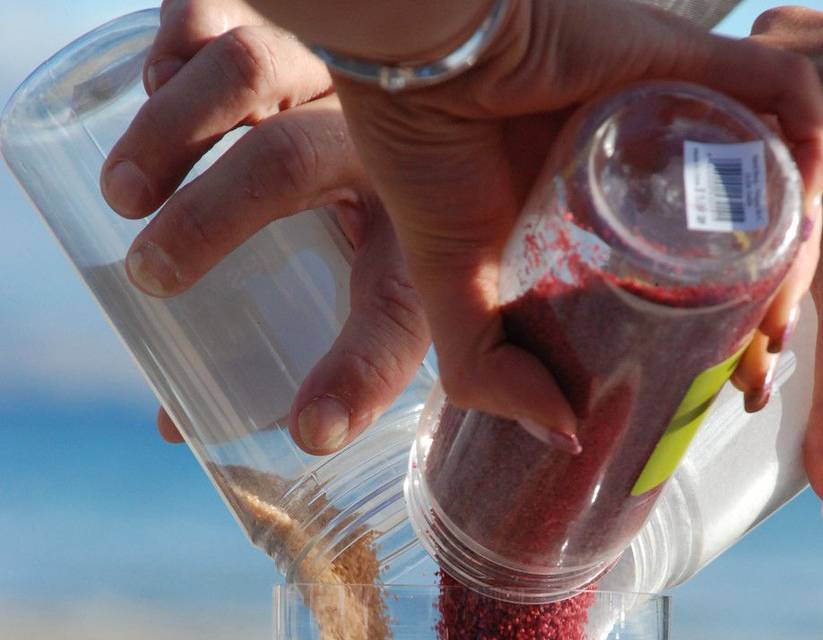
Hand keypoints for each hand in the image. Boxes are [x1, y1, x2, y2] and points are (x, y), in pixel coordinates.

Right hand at [101, 0, 429, 453]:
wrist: (423, 94)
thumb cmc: (381, 211)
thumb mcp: (370, 275)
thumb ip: (284, 351)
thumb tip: (175, 426)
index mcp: (425, 224)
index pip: (399, 301)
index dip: (359, 374)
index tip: (311, 432)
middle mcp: (383, 141)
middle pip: (291, 164)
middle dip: (210, 219)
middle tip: (149, 274)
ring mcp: (337, 69)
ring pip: (250, 70)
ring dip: (173, 129)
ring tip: (124, 191)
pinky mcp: (301, 28)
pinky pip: (230, 8)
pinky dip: (180, 39)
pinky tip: (155, 78)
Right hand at [324, 1, 822, 445]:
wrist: (419, 62)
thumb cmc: (426, 164)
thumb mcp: (453, 294)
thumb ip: (491, 373)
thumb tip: (567, 438)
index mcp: (596, 215)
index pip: (675, 278)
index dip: (710, 332)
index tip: (721, 381)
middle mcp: (640, 166)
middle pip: (733, 234)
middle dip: (763, 302)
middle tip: (758, 361)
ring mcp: (670, 114)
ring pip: (769, 179)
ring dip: (794, 244)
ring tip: (778, 309)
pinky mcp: (692, 63)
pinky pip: (784, 100)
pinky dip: (811, 147)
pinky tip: (804, 206)